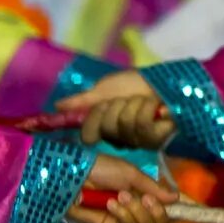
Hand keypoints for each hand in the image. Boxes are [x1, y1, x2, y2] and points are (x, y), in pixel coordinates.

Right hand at [57, 68, 176, 148]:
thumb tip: (57, 107)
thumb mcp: (105, 89)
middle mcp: (118, 138)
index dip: (93, 119)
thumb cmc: (136, 84)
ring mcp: (137, 141)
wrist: (166, 81)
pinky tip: (156, 105)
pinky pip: (141, 124)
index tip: (101, 106)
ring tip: (143, 100)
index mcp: (104, 128)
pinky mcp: (155, 139)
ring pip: (123, 124)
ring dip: (133, 105)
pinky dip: (147, 108)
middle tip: (126, 99)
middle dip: (115, 106)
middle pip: (105, 127)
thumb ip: (82, 101)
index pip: (88, 135)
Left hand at [68, 154, 180, 222]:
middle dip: (157, 213)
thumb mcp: (131, 173)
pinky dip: (123, 215)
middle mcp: (137, 209)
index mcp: (145, 194)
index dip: (178, 211)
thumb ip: (153, 187)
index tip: (186, 207)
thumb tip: (176, 198)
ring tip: (122, 196)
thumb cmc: (102, 168)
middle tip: (147, 199)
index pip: (167, 210)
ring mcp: (123, 219)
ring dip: (137, 211)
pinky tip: (111, 203)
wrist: (75, 174)